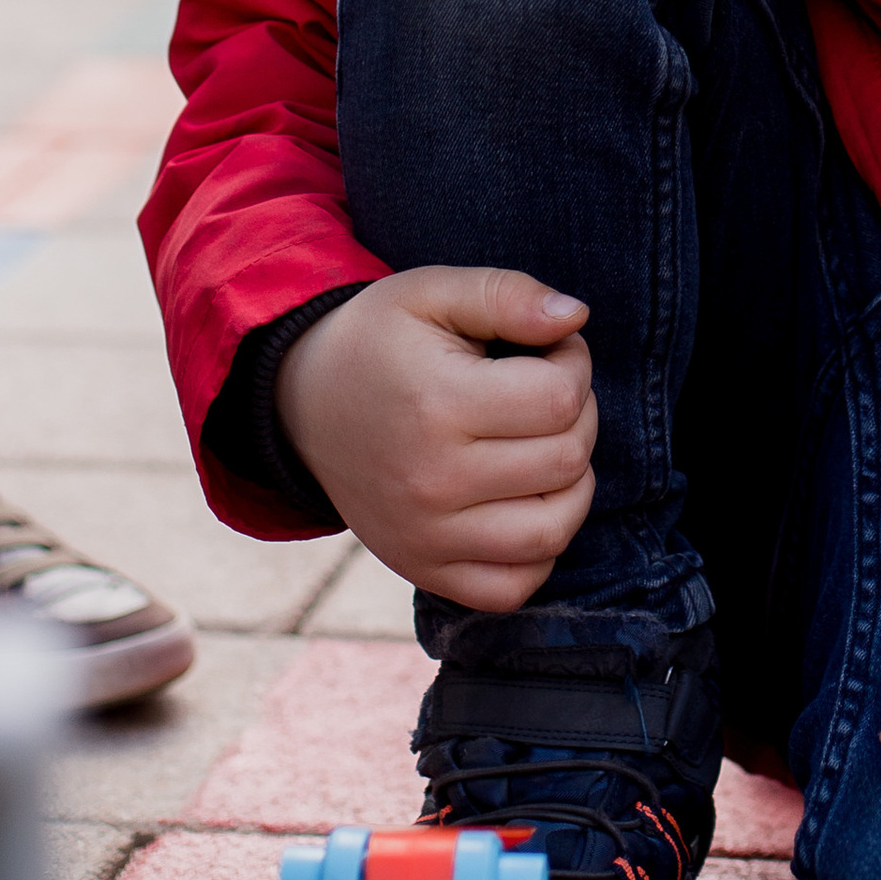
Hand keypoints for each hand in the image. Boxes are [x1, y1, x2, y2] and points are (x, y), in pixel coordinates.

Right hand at [276, 267, 595, 605]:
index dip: (574, 364)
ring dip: (572, 484)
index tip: (550, 351)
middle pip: (565, 461)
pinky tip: (526, 502)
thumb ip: (506, 294)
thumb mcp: (430, 291)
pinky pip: (514, 588)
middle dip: (578, 415)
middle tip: (546, 391)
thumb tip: (576, 317)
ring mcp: (426, 537)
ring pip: (553, 530)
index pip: (560, 398)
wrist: (302, 404)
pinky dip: (539, 550)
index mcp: (437, 404)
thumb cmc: (378, 341)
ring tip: (545, 445)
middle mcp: (432, 481)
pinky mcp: (423, 570)